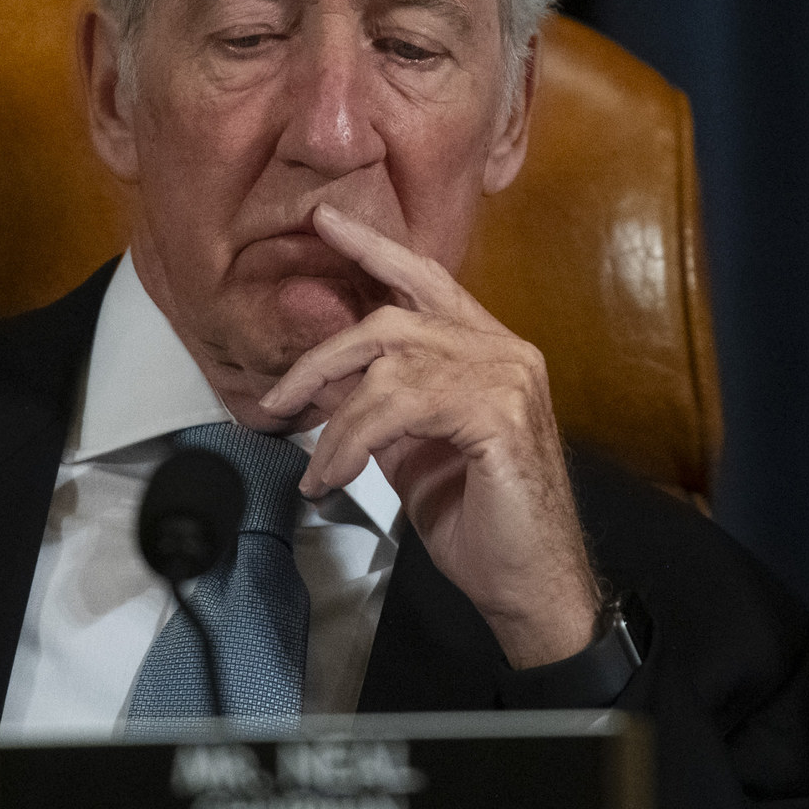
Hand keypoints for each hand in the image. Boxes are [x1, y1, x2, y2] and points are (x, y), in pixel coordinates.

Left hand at [257, 205, 602, 668]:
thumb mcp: (414, 450)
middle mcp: (504, 350)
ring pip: (390, 363)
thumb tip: (328, 380)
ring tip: (316, 469)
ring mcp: (507, 376)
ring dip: (335, 421)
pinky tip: (333, 477)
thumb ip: (383, 404)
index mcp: (489, 350)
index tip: (324, 221)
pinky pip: (399, 406)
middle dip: (324, 354)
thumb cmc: (480, 522)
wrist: (530, 587)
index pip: (427, 280)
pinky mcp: (498, 412)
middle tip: (277, 399)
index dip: (373, 247)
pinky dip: (351, 441)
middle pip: (394, 317)